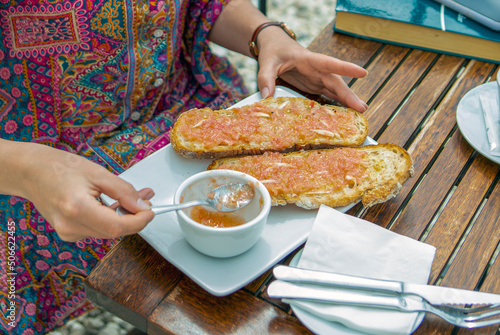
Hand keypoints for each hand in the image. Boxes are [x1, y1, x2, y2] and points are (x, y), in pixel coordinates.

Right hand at [17, 143, 154, 241]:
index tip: (151, 211)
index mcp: (77, 208)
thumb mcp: (98, 173)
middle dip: (134, 217)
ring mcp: (68, 232)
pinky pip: (98, 229)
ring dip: (124, 217)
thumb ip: (124, 191)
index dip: (139, 221)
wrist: (31, 172)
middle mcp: (70, 226)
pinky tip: (114, 205)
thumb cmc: (58, 167)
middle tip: (146, 198)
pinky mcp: (68, 233)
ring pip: (108, 231)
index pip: (117, 227)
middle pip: (114, 231)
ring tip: (133, 197)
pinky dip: (110, 218)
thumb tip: (143, 205)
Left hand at [256, 29, 367, 111]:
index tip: (363, 72)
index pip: (329, 63)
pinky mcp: (314, 85)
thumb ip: (266, 77)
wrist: (275, 47)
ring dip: (347, 101)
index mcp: (308, 59)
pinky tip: (345, 114)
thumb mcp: (266, 62)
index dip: (346, 68)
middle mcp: (317, 70)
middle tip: (362, 107)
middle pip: (336, 82)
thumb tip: (266, 96)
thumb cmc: (273, 51)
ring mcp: (317, 78)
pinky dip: (337, 104)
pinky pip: (328, 95)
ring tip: (360, 112)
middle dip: (349, 95)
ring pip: (335, 90)